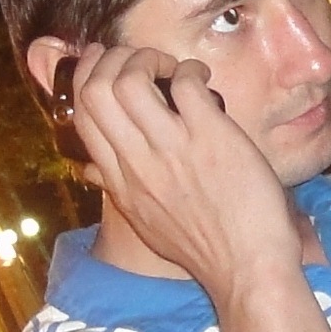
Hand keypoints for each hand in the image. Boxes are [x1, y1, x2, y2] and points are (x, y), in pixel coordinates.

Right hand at [69, 45, 300, 294]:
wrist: (249, 273)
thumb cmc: (207, 251)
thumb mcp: (147, 225)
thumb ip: (118, 191)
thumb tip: (90, 170)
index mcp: (120, 183)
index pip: (81, 116)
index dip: (86, 79)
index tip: (106, 68)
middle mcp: (138, 164)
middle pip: (95, 90)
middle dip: (112, 60)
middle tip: (141, 61)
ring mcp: (172, 150)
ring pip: (130, 80)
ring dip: (148, 58)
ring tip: (171, 67)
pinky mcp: (211, 139)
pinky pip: (185, 83)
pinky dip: (190, 70)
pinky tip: (203, 79)